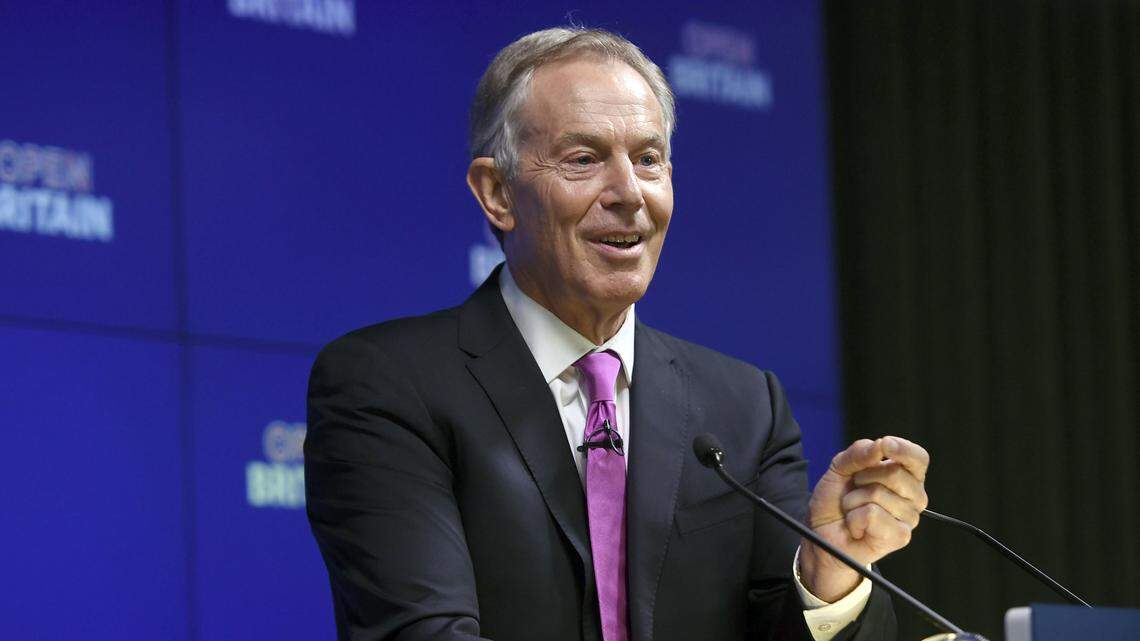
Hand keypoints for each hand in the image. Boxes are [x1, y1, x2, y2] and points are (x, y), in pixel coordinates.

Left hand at [798, 436, 929, 601]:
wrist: (822, 533)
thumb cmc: (836, 500)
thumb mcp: (839, 468)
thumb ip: (858, 453)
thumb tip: (881, 445)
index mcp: (905, 475)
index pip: (918, 458)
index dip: (903, 449)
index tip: (885, 444)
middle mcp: (913, 496)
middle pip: (894, 473)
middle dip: (863, 477)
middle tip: (855, 490)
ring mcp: (909, 517)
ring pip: (878, 494)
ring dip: (854, 500)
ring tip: (854, 511)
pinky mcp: (901, 536)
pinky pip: (872, 514)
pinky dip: (854, 518)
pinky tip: (856, 527)